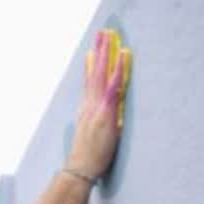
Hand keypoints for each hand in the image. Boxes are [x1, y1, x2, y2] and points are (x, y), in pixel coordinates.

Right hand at [66, 29, 129, 179]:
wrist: (80, 169)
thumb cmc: (88, 159)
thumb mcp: (92, 139)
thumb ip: (97, 126)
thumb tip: (104, 121)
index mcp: (85, 111)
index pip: (88, 84)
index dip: (90, 66)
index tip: (92, 52)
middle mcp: (88, 106)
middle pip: (93, 73)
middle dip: (98, 52)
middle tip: (102, 34)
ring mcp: (96, 107)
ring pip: (100, 74)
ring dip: (107, 53)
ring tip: (110, 37)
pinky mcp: (105, 112)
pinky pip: (113, 85)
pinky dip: (118, 70)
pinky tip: (123, 57)